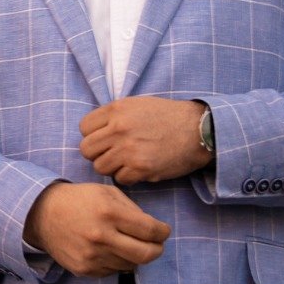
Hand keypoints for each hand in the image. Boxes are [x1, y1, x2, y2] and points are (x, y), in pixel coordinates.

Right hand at [23, 182, 169, 276]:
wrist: (41, 214)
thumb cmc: (78, 200)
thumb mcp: (107, 193)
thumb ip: (133, 210)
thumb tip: (154, 230)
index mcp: (109, 213)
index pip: (151, 231)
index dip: (163, 232)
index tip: (162, 231)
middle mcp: (101, 236)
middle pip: (146, 254)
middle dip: (157, 249)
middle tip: (155, 244)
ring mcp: (91, 256)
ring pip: (131, 265)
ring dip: (134, 255)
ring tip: (125, 243)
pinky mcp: (84, 269)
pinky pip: (112, 271)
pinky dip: (116, 261)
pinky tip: (107, 249)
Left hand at [79, 97, 209, 184]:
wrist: (199, 130)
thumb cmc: (168, 117)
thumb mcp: (136, 105)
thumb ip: (112, 116)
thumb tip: (91, 131)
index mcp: (116, 110)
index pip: (84, 127)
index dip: (93, 135)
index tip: (105, 138)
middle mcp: (119, 129)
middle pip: (87, 150)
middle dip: (98, 153)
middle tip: (113, 153)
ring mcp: (129, 149)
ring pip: (100, 167)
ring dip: (111, 167)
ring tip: (127, 161)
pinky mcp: (141, 168)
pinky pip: (119, 179)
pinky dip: (128, 177)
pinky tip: (140, 168)